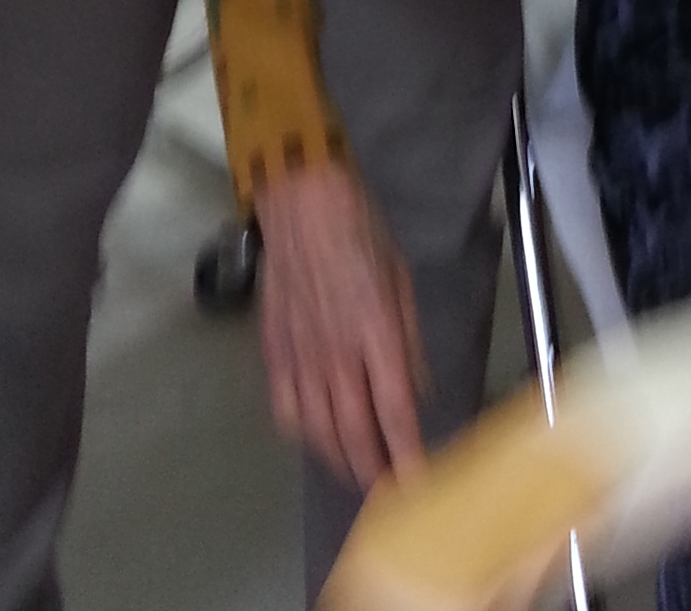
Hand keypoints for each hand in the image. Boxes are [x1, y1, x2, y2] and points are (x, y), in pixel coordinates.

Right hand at [255, 164, 428, 489]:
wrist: (301, 198)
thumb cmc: (359, 228)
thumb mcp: (401, 278)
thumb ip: (408, 341)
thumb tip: (416, 391)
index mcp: (375, 332)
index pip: (393, 412)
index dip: (405, 456)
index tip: (416, 485)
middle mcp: (337, 353)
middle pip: (354, 432)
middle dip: (373, 471)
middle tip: (388, 491)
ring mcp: (301, 354)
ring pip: (318, 429)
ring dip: (339, 458)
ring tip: (356, 471)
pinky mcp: (274, 348)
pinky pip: (284, 406)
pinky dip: (300, 432)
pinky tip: (314, 434)